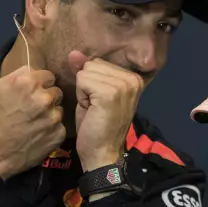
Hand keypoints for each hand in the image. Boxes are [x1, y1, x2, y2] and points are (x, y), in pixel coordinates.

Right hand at [0, 66, 64, 179]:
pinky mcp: (59, 133)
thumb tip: (34, 69)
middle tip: (33, 109)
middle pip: (56, 91)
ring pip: (59, 108)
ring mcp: (54, 116)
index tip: (33, 92)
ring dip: (50, 113)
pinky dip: (52, 128)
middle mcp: (45, 98)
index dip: (41, 84)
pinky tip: (39, 133)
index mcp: (29, 83)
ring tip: (34, 122)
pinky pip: (60, 125)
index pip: (49, 76)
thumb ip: (19, 74)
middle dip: (47, 98)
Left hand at [73, 55, 143, 171]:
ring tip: (94, 109)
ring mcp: (123, 85)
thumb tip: (74, 53)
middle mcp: (132, 79)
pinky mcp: (110, 93)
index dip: (92, 82)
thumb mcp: (92, 94)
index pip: (99, 63)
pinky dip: (81, 96)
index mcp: (133, 78)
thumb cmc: (97, 127)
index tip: (100, 103)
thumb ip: (86, 71)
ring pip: (86, 72)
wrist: (102, 153)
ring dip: (83, 91)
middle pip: (92, 65)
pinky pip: (82, 80)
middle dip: (87, 85)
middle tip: (96, 107)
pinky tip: (91, 110)